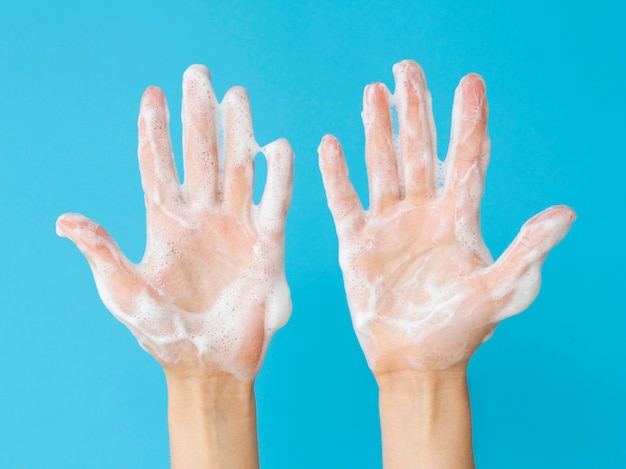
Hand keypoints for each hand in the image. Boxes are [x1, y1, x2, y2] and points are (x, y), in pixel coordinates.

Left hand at [57, 65, 293, 380]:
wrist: (210, 364)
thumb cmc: (163, 334)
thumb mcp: (125, 294)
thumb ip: (102, 255)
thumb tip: (64, 221)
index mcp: (165, 225)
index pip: (157, 167)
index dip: (154, 131)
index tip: (152, 94)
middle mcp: (202, 218)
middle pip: (199, 156)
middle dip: (197, 116)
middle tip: (198, 74)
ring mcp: (236, 228)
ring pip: (238, 170)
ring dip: (237, 133)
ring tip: (236, 95)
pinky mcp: (267, 246)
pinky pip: (274, 205)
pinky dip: (278, 178)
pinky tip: (278, 147)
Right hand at [319, 60, 574, 375]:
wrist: (415, 360)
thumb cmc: (461, 330)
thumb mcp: (502, 292)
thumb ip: (527, 252)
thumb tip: (566, 213)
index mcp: (459, 219)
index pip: (465, 160)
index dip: (467, 122)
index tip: (469, 83)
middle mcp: (423, 213)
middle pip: (419, 151)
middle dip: (415, 110)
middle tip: (408, 68)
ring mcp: (388, 225)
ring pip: (382, 167)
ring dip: (377, 130)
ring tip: (373, 92)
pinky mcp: (357, 244)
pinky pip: (344, 202)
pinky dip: (336, 175)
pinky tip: (330, 145)